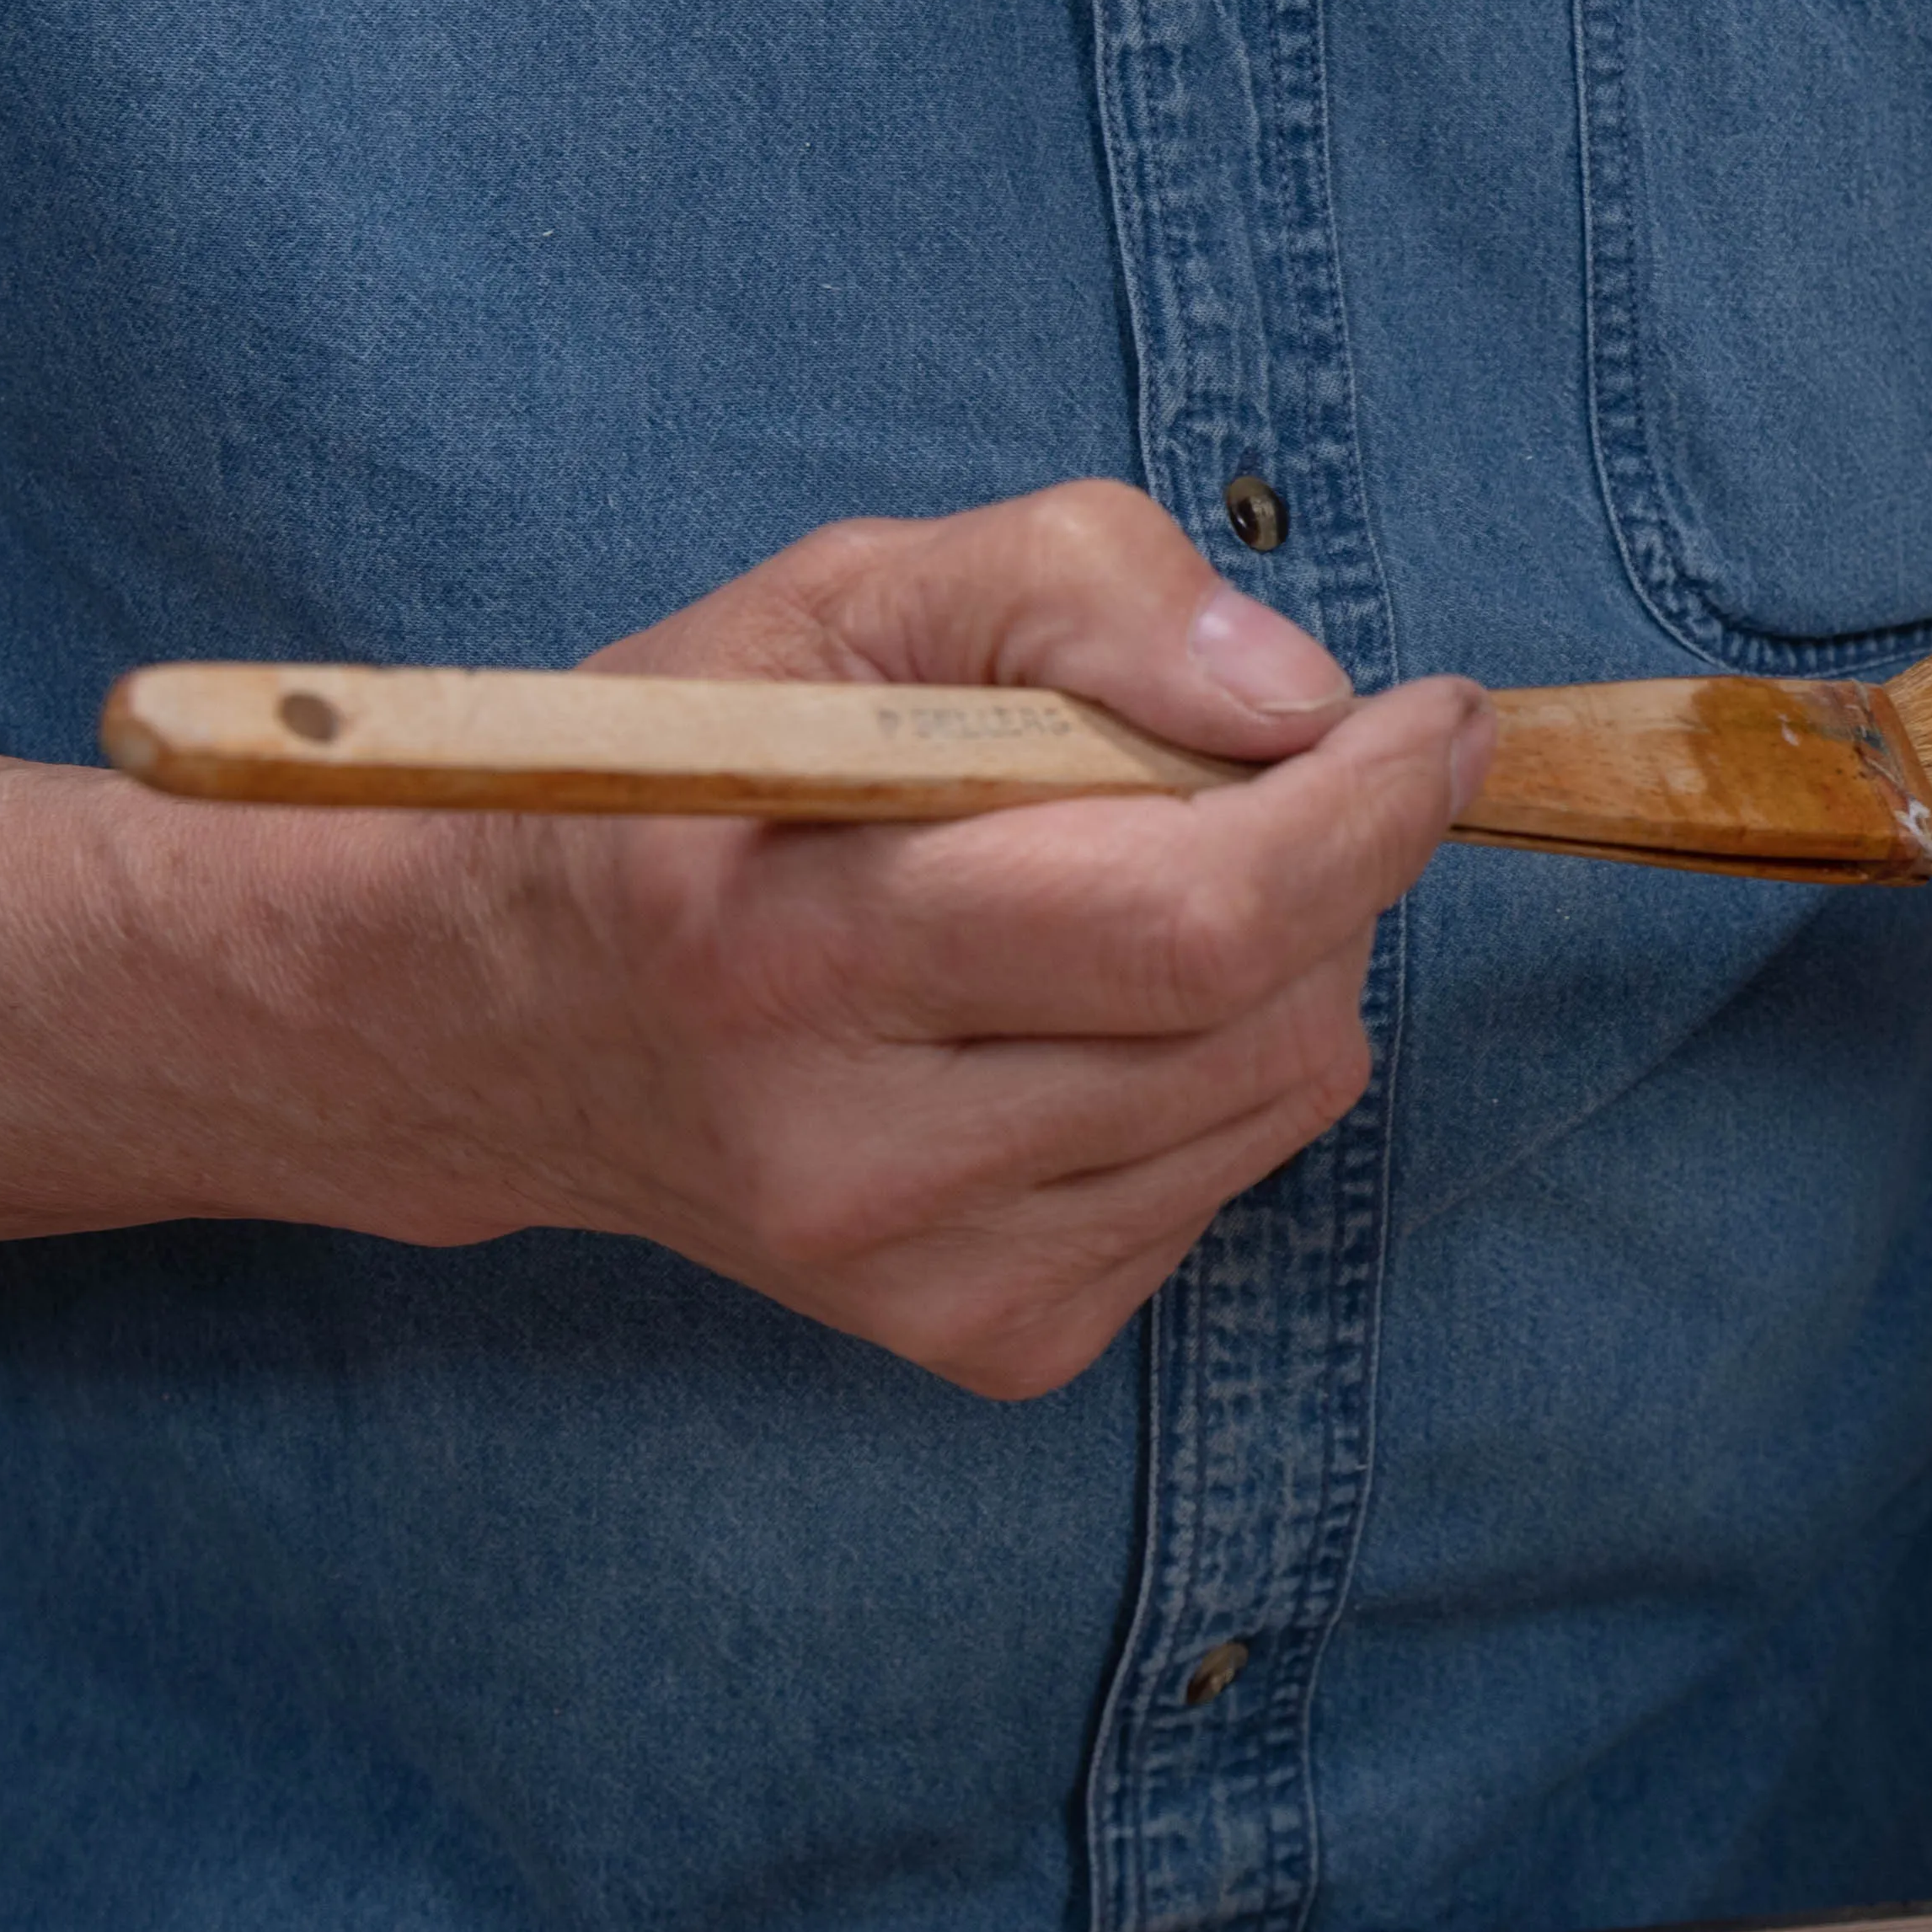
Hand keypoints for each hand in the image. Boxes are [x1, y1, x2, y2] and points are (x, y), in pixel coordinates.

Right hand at [393, 484, 1481, 1396]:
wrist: (500, 1019)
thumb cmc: (690, 774)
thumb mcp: (840, 600)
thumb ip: (1074, 589)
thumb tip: (1299, 699)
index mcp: (793, 955)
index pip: (1193, 918)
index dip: (1361, 807)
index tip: (1431, 717)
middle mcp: (855, 1160)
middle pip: (1265, 1013)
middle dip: (1326, 863)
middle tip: (1245, 776)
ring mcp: (925, 1278)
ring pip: (1283, 1095)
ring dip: (1281, 961)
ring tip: (1125, 888)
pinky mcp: (990, 1342)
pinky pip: (1230, 1177)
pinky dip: (1217, 1065)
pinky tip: (1082, 1013)